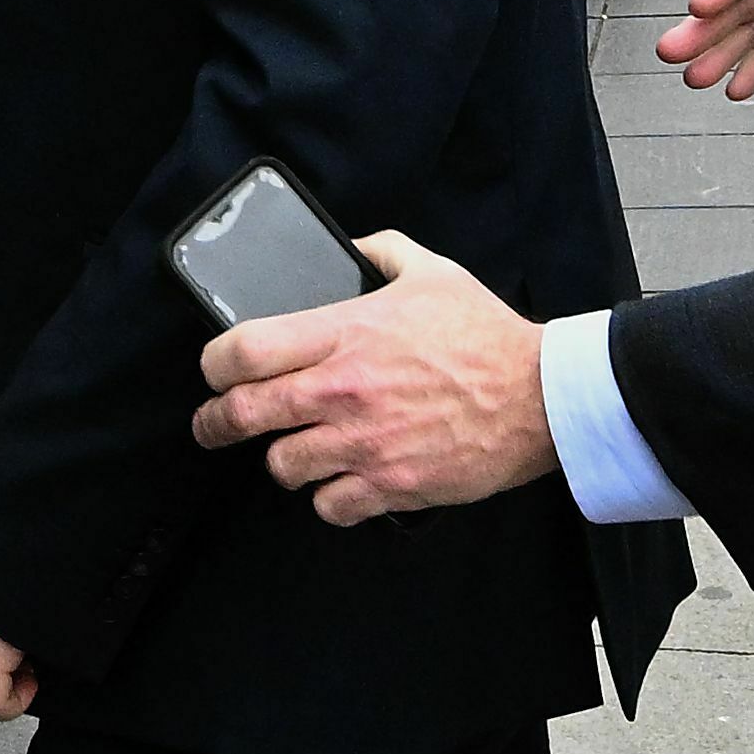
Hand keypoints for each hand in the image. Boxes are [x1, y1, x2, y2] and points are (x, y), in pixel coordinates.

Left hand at [190, 230, 553, 523]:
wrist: (540, 396)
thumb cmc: (486, 334)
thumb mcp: (431, 271)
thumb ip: (380, 251)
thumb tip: (348, 247)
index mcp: (343, 333)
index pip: (240, 349)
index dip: (213, 365)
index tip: (214, 374)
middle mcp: (342, 390)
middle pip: (241, 414)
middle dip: (216, 424)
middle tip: (215, 426)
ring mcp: (364, 443)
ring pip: (281, 466)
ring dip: (284, 459)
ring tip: (299, 451)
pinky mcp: (390, 485)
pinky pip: (329, 506)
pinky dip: (330, 498)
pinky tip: (342, 481)